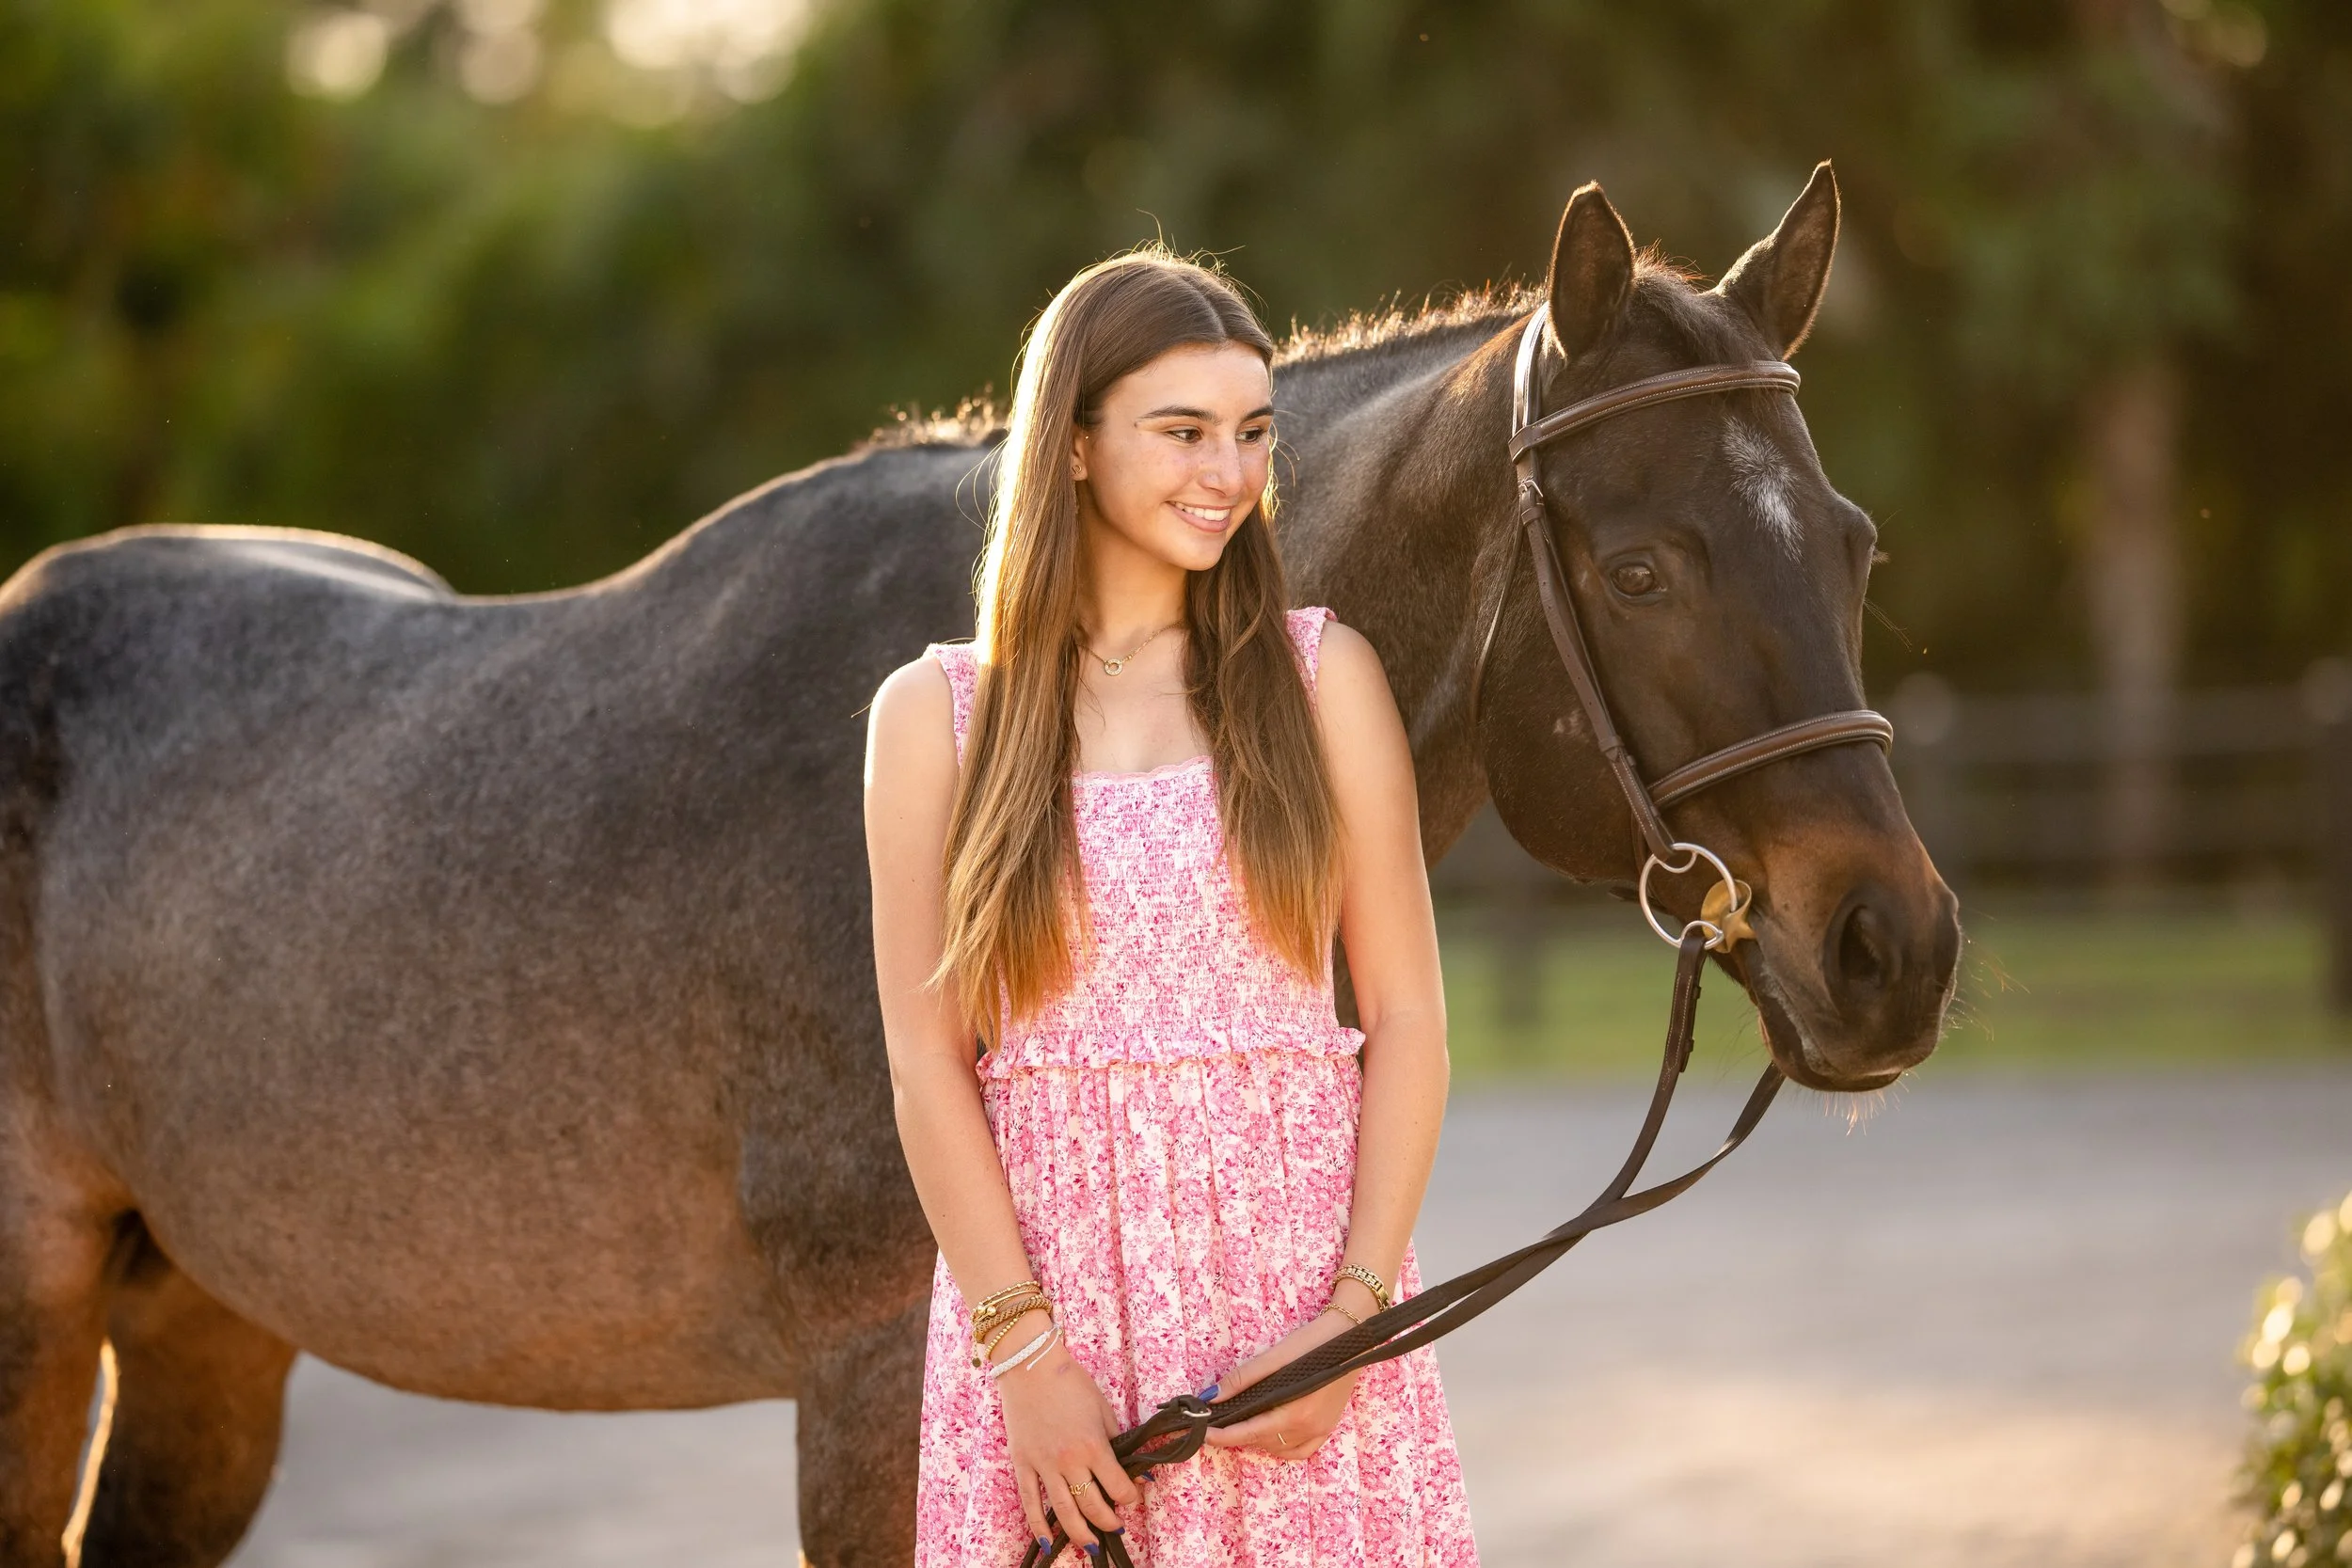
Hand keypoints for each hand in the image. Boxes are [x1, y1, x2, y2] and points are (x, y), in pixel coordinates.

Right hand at [994, 1325, 1142, 1554]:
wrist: (1031, 1366)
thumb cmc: (1070, 1382)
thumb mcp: (1103, 1408)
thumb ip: (1116, 1441)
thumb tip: (1133, 1468)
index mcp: (1093, 1446)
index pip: (1118, 1487)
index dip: (1130, 1497)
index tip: (1132, 1496)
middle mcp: (1069, 1461)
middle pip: (1092, 1506)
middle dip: (1109, 1521)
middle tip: (1116, 1526)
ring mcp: (1043, 1465)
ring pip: (1063, 1512)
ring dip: (1080, 1534)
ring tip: (1091, 1547)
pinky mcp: (1022, 1464)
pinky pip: (1029, 1502)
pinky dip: (1038, 1526)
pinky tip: (1047, 1541)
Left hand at [1201, 1303, 1364, 1462]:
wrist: (1353, 1337)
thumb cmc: (1313, 1342)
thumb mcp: (1276, 1355)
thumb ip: (1243, 1378)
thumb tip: (1212, 1397)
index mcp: (1295, 1411)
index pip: (1249, 1432)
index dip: (1222, 1436)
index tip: (1201, 1434)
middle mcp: (1308, 1428)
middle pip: (1261, 1441)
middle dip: (1237, 1434)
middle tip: (1218, 1421)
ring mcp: (1321, 1431)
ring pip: (1279, 1448)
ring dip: (1257, 1440)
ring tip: (1243, 1422)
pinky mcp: (1329, 1428)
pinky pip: (1300, 1451)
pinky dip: (1281, 1447)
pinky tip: (1271, 1434)